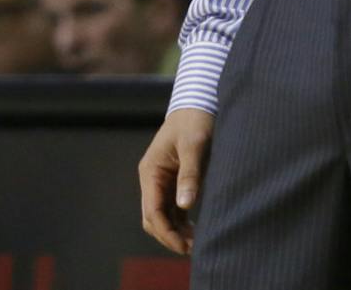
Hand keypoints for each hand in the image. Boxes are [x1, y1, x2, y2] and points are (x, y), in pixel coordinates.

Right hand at [138, 107, 213, 255]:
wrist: (199, 103)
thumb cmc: (195, 121)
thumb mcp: (195, 146)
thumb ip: (190, 175)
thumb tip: (186, 206)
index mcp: (150, 171)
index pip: (152, 211)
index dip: (166, 232)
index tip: (185, 246)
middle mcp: (152, 179)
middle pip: (153, 218)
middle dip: (170, 235)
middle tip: (195, 248)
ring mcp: (162, 181)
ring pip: (162, 216)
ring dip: (176, 231)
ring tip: (199, 242)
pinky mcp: (174, 182)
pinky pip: (172, 209)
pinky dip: (181, 222)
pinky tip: (197, 229)